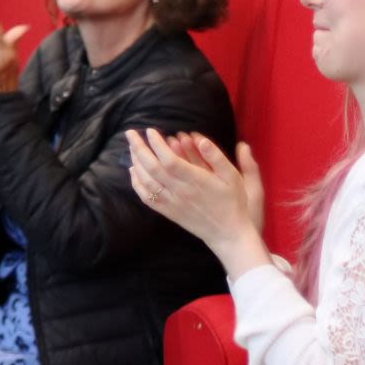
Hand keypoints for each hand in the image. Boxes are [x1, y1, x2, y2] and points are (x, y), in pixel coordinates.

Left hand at [126, 129, 268, 269]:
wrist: (229, 234)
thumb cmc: (233, 203)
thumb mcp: (233, 177)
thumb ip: (217, 157)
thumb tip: (201, 139)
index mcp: (196, 181)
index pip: (169, 160)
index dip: (156, 144)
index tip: (150, 131)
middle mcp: (180, 191)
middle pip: (152, 167)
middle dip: (138, 148)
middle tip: (130, 133)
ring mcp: (172, 203)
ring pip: (146, 181)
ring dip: (135, 162)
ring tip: (131, 147)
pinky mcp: (168, 212)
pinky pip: (146, 197)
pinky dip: (136, 182)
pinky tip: (133, 171)